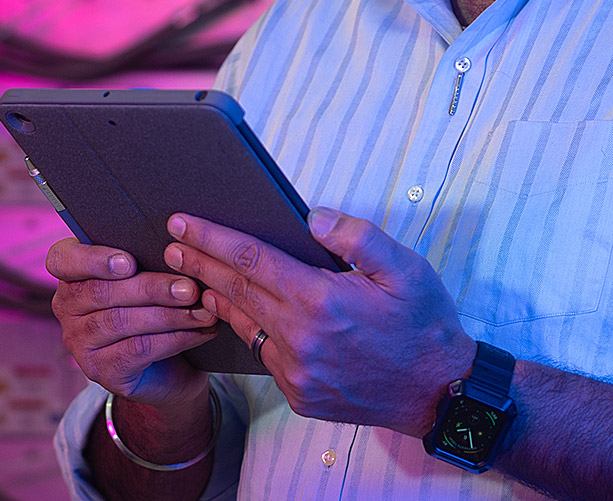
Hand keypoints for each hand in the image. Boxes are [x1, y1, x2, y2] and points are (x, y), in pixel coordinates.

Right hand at [46, 237, 220, 407]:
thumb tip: (179, 248)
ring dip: (167, 315)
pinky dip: (173, 338)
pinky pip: (136, 350)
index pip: (61, 259)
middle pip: (101, 292)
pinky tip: (199, 331)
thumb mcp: (149, 276)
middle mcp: (66, 308)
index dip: (92, 259)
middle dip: (151, 288)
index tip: (130, 262)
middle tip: (190, 288)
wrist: (170, 365)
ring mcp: (78, 342)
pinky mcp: (99, 370)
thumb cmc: (157, 306)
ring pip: (120, 321)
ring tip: (201, 310)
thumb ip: (148, 260)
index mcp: (71, 273)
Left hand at [163, 207, 475, 435]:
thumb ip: (357, 237)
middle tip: (172, 243)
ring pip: (243, 325)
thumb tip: (312, 217)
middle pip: (235, 291)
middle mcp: (301, 340)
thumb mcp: (405, 269)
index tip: (182, 222)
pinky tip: (233, 312)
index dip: (212, 238)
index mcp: (321, 302)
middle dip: (199, 263)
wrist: (441, 395)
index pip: (250, 260)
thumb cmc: (424, 326)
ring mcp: (297, 373)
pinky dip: (244, 329)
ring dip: (213, 296)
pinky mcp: (299, 395)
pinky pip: (262, 354)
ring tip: (190, 274)